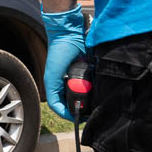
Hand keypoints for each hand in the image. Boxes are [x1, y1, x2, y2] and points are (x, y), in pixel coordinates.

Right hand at [43, 5, 86, 121]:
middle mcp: (69, 82)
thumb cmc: (58, 52)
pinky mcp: (90, 69)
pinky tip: (99, 89)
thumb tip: (64, 111)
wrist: (70, 33)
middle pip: (77, 101)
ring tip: (95, 103)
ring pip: (88, 94)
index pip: (62, 107)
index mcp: (57, 85)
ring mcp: (81, 76)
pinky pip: (95, 82)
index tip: (79, 119)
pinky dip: (97, 87)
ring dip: (91, 98)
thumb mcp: (52, 77)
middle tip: (90, 113)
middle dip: (83, 107)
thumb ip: (54, 95)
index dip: (70, 115)